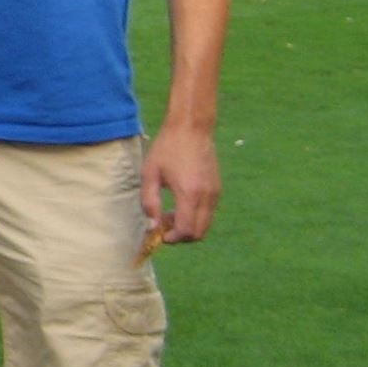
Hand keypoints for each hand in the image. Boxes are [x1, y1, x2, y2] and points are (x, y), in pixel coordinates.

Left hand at [140, 123, 221, 243]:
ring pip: (206, 224)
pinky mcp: (218, 188)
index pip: (187, 231)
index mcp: (190, 194)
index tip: (159, 233)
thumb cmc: (167, 148)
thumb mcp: (150, 174)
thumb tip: (152, 227)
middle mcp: (207, 197)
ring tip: (169, 212)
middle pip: (199, 233)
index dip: (173, 238)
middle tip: (163, 224)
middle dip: (181, 235)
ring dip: (188, 226)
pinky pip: (209, 213)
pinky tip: (180, 203)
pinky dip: (196, 216)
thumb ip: (149, 202)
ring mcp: (215, 193)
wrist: (192, 128)